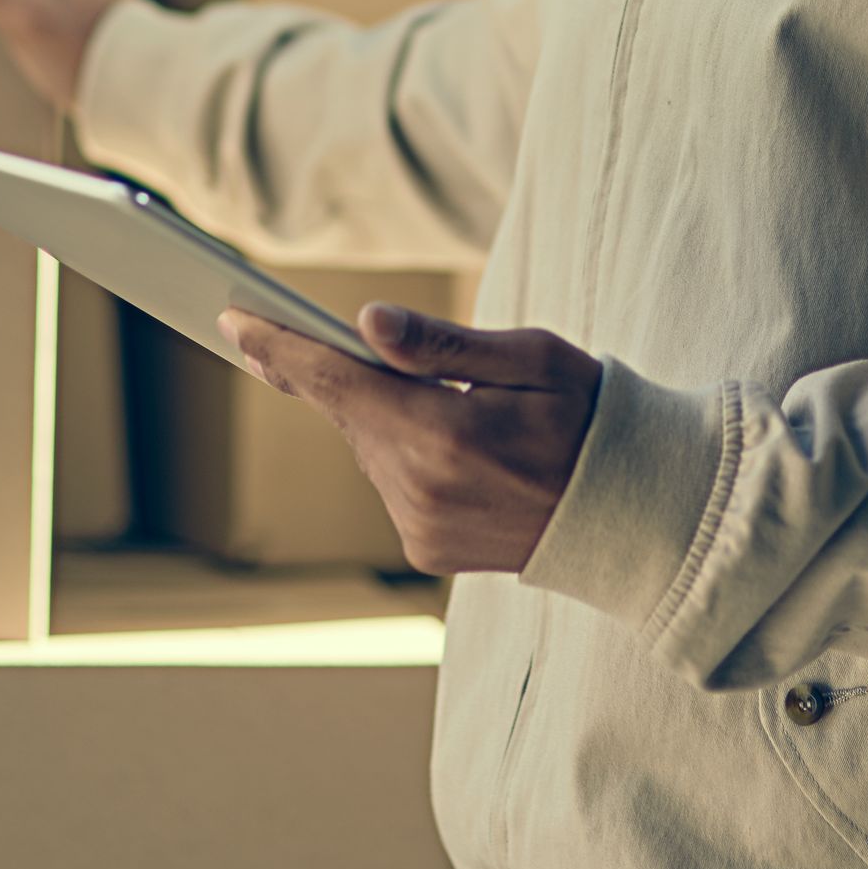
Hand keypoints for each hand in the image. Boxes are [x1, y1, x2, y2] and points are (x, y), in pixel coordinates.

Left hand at [223, 302, 601, 576]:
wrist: (632, 513)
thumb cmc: (588, 417)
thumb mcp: (532, 358)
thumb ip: (443, 344)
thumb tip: (366, 323)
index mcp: (445, 434)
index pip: (338, 382)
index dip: (282, 348)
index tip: (235, 319)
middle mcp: (421, 490)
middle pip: (351, 412)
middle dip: (348, 373)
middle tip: (355, 340)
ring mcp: (421, 527)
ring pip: (370, 447)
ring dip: (387, 416)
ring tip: (452, 404)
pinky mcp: (426, 549)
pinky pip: (391, 482)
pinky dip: (407, 454)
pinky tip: (459, 446)